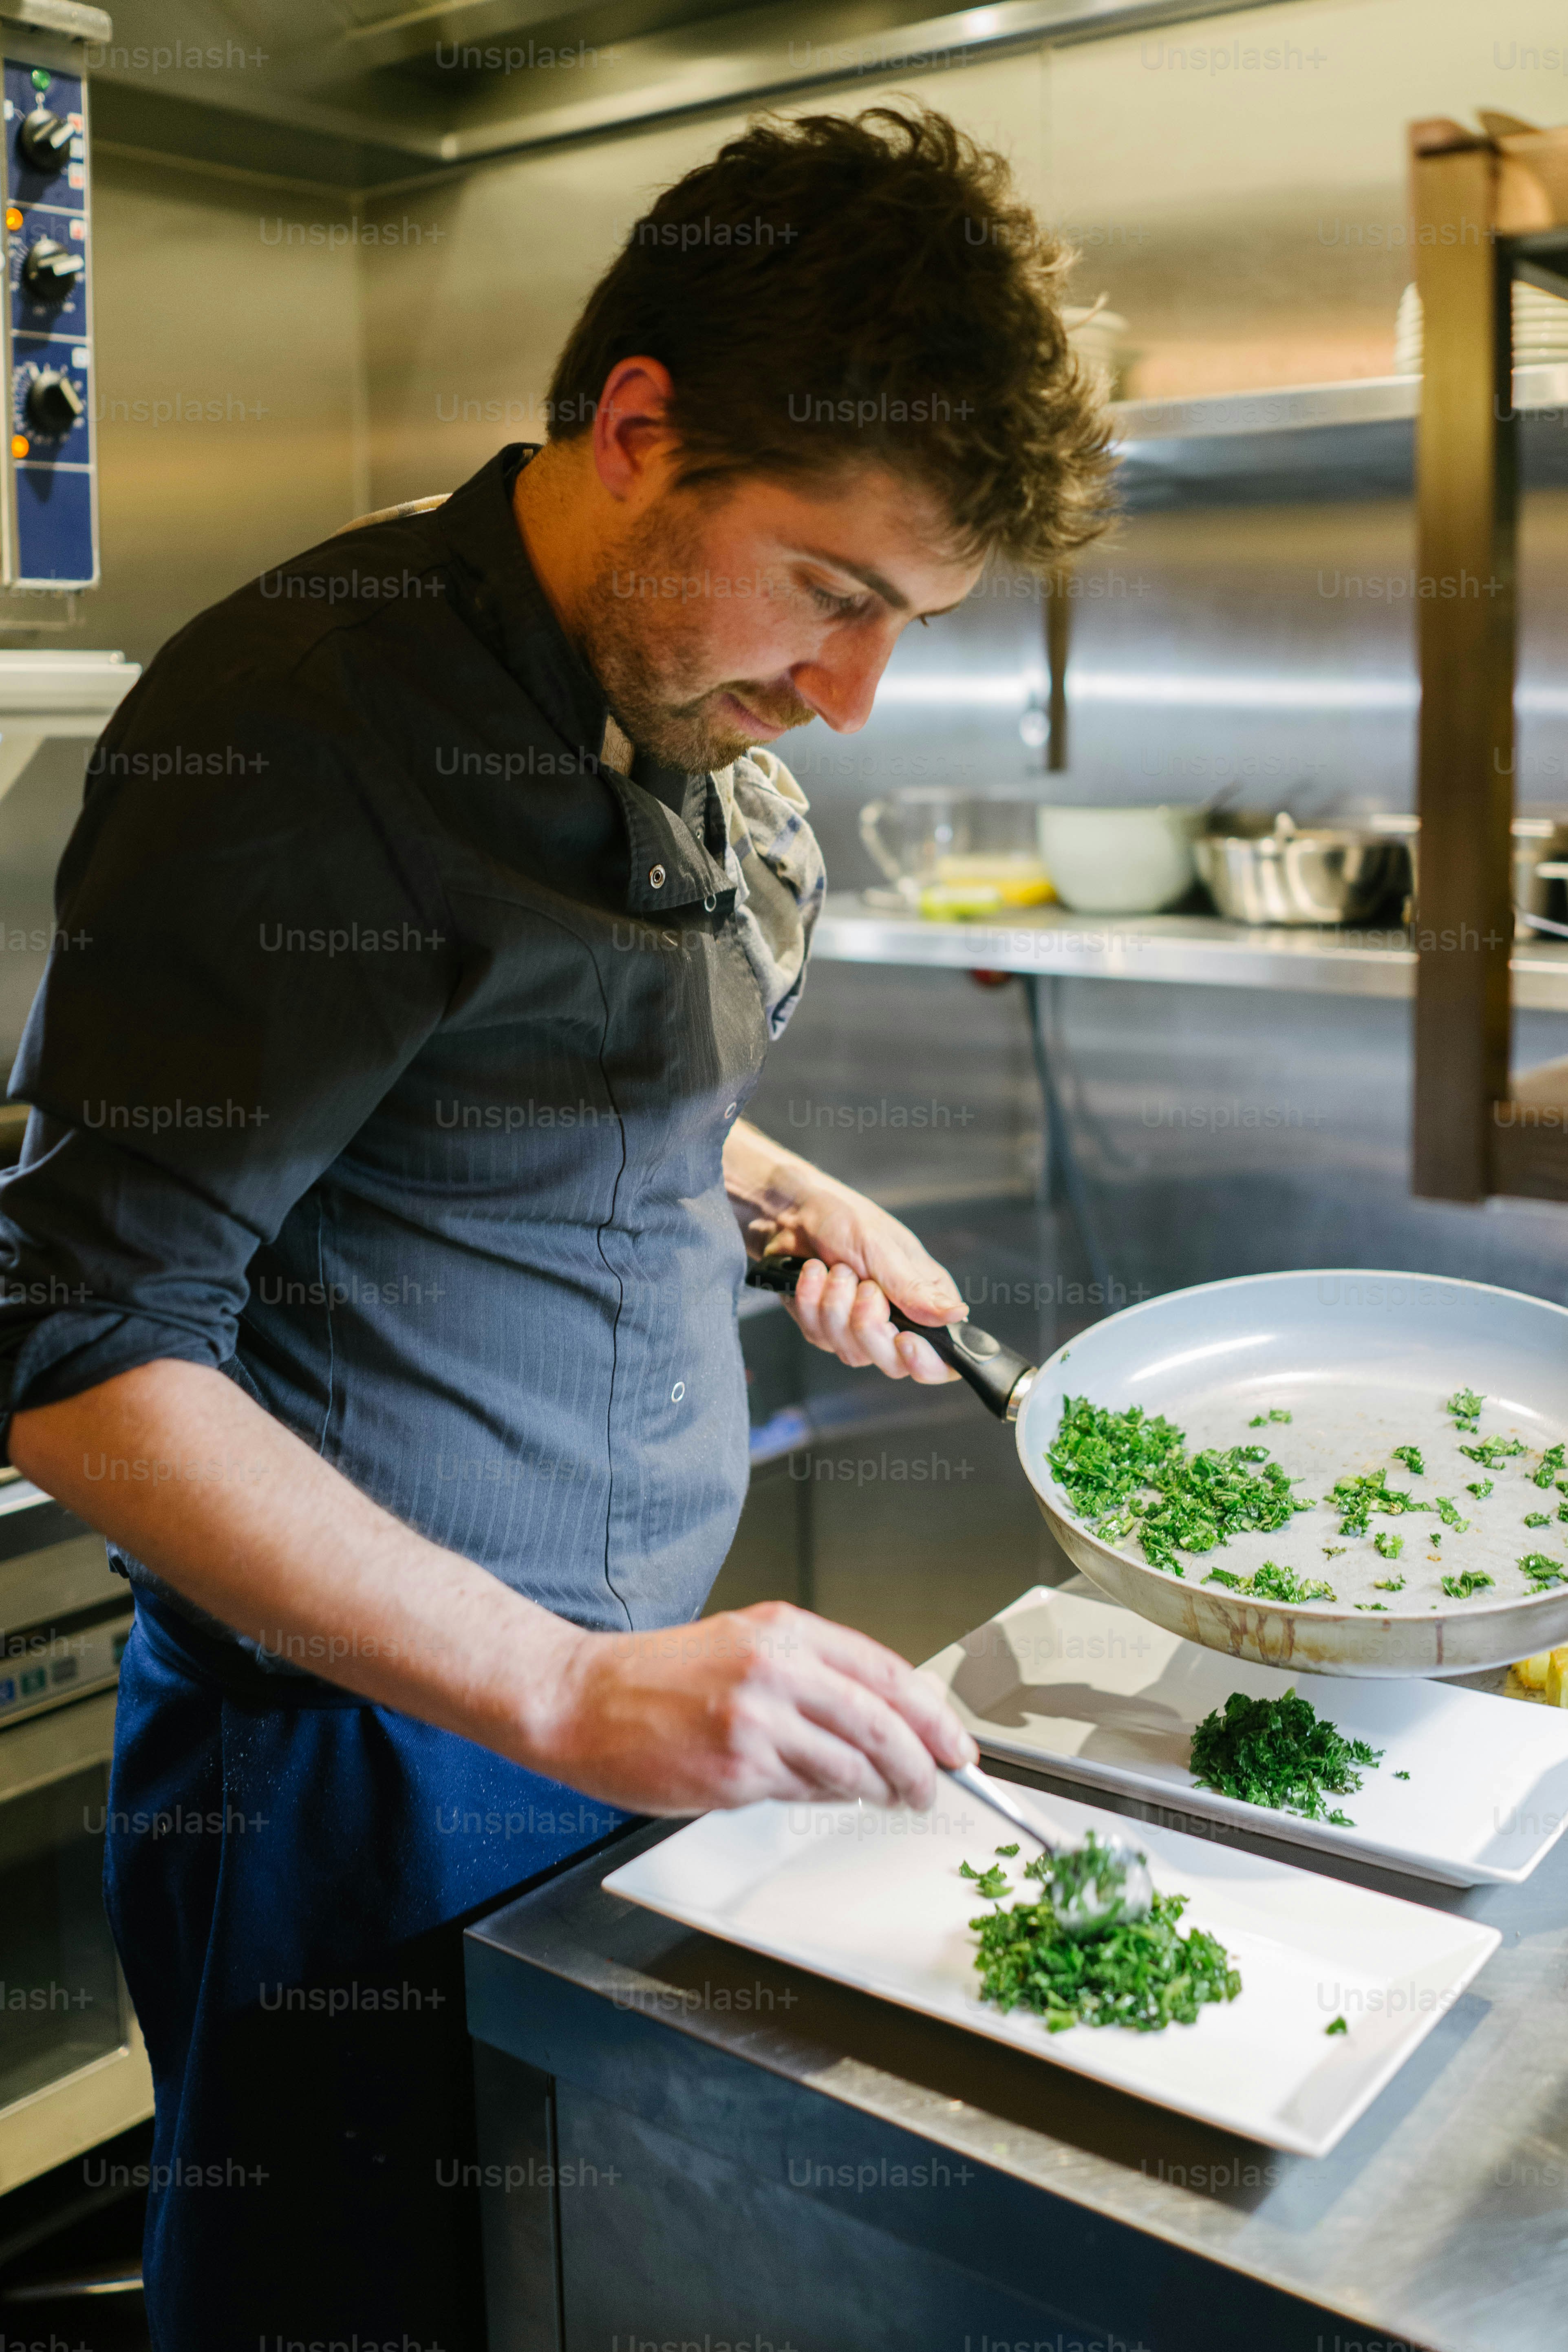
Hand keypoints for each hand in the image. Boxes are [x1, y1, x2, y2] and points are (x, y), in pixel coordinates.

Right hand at [542, 1601, 977, 1812]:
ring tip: (887, 1796)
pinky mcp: (736, 1768)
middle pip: (883, 1722)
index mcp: (783, 1629)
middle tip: (935, 1786)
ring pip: (850, 1765)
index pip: (886, 1671)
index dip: (933, 1714)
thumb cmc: (659, 1679)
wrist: (581, 1700)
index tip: (955, 1744)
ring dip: (879, 1789)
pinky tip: (817, 1792)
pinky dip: (823, 1797)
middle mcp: (775, 1667)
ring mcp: (756, 1719)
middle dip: (922, 1764)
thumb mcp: (744, 1647)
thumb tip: (885, 1718)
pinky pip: (805, 1792)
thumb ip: (813, 1673)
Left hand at [722, 1122, 963, 1381]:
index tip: (904, 1340)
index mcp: (924, 1300)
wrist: (793, 1214)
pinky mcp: (825, 1330)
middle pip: (893, 1363)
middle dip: (869, 1325)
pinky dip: (812, 1302)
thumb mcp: (883, 1249)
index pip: (941, 1357)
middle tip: (863, 1286)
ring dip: (836, 1305)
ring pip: (852, 1352)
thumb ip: (915, 1289)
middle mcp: (896, 1321)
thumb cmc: (844, 1219)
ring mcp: (858, 1330)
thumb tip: (957, 1315)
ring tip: (835, 1268)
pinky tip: (812, 1273)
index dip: (925, 1361)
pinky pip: (819, 1337)